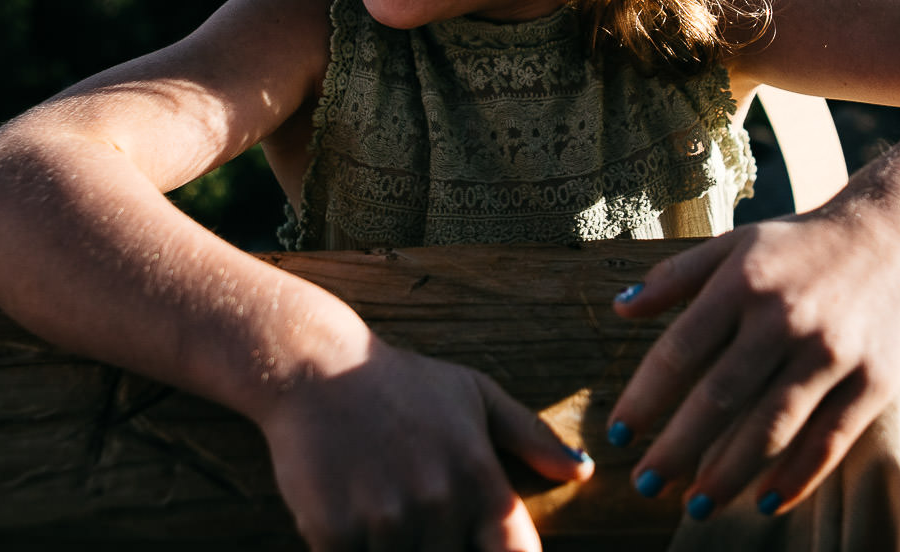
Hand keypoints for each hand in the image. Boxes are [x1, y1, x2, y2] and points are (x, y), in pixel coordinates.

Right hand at [258, 339, 592, 550]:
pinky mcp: (334, 533)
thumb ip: (531, 436)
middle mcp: (439, 501)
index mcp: (479, 476)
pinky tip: (351, 516)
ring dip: (395, 550)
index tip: (480, 548)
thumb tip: (584, 472)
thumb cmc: (402, 383)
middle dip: (438, 549)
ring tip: (383, 505)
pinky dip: (354, 550)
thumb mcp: (474, 394)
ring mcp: (386, 519)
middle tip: (418, 511)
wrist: (315, 367)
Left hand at [607, 211, 899, 518]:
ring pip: (772, 428)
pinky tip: (763, 502)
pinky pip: (828, 442)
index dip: (645, 397)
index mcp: (743, 283)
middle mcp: (784, 319)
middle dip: (676, 449)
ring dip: (728, 474)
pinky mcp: (872, 382)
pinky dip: (795, 478)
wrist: (896, 233)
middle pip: (720, 397)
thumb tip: (618, 309)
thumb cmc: (800, 244)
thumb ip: (674, 276)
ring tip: (695, 505)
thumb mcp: (734, 244)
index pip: (680, 350)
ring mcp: (831, 353)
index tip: (618, 434)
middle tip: (644, 484)